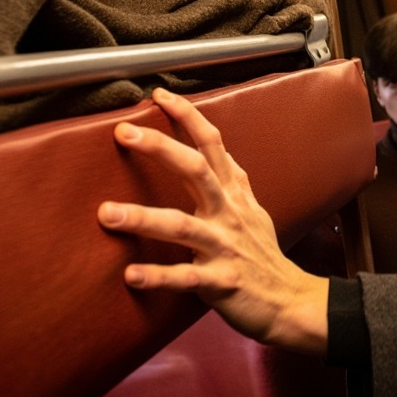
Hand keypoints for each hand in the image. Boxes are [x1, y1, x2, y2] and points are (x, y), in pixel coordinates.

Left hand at [96, 88, 328, 354]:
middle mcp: (229, 214)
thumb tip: (215, 149)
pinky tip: (131, 275)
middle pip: (195, 170)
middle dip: (159, 148)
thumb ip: (232, 180)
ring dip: (143, 218)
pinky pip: (185, 278)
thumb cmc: (263, 256)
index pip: (213, 143)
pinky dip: (157, 276)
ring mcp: (225, 247)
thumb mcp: (252, 209)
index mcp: (235, 194)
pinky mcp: (220, 282)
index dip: (188, 116)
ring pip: (182, 226)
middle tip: (124, 132)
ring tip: (106, 213)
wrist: (290, 301)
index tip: (159, 95)